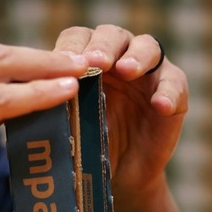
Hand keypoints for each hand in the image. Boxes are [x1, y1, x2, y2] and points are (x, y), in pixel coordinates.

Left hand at [53, 25, 187, 196]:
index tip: (63, 63)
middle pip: (113, 35)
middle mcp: (119, 57)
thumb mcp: (71, 124)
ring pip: (148, 47)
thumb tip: (35, 94)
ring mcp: (149, 72)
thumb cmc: (90, 144)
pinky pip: (175, 84)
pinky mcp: (174, 92)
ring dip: (137, 56)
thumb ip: (59, 105)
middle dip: (103, 46)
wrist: (121, 175)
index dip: (71, 47)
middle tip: (96, 62)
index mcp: (88, 59)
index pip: (78, 38)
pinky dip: (168, 92)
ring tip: (128, 70)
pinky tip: (159, 105)